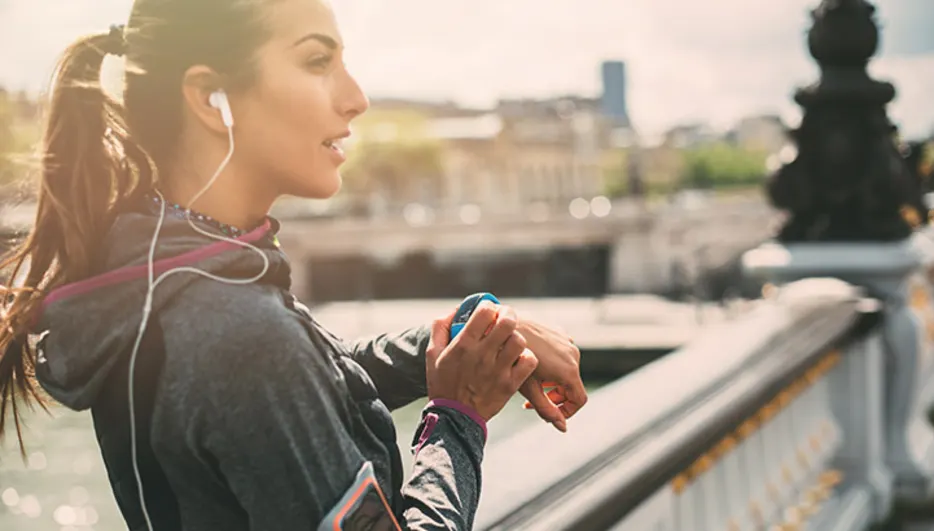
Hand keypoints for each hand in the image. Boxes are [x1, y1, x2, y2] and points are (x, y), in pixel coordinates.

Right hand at [426, 302, 538, 420]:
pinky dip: (526, 357)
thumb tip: (455, 310)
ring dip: (516, 337)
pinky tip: (517, 358)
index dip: (489, 306)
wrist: (454, 417)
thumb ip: (440, 327)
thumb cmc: (442, 383)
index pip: (485, 312)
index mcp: (463, 345)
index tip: (487, 310)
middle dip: (508, 314)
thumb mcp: (432, 354)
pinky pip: (529, 362)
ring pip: (519, 341)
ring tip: (509, 341)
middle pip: (507, 322)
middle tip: (505, 318)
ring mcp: (498, 371)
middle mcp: (482, 355)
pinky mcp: (510, 385)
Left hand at [516, 319, 586, 432]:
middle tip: (535, 400)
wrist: (505, 326)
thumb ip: (547, 410)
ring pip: (566, 369)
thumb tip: (562, 428)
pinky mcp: (560, 332)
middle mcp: (573, 354)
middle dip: (555, 396)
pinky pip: (562, 355)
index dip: (567, 411)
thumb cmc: (513, 358)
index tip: (550, 412)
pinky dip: (552, 364)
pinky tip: (532, 363)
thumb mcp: (529, 389)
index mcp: (569, 370)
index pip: (579, 400)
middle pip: (572, 385)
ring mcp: (568, 341)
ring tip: (532, 380)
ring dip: (553, 380)